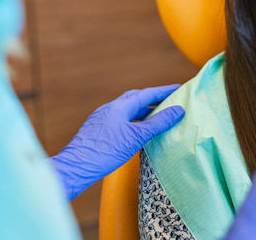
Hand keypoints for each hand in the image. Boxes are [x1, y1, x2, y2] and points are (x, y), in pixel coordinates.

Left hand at [48, 85, 184, 200]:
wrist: (76, 167)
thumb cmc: (106, 151)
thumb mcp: (137, 137)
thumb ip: (158, 123)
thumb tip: (178, 110)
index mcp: (120, 106)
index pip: (147, 94)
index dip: (164, 91)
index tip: (178, 88)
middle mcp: (109, 108)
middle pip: (135, 99)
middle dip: (153, 99)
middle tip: (168, 101)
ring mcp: (101, 119)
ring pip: (127, 110)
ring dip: (142, 111)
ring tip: (156, 116)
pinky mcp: (97, 130)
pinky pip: (120, 119)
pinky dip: (132, 120)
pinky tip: (136, 130)